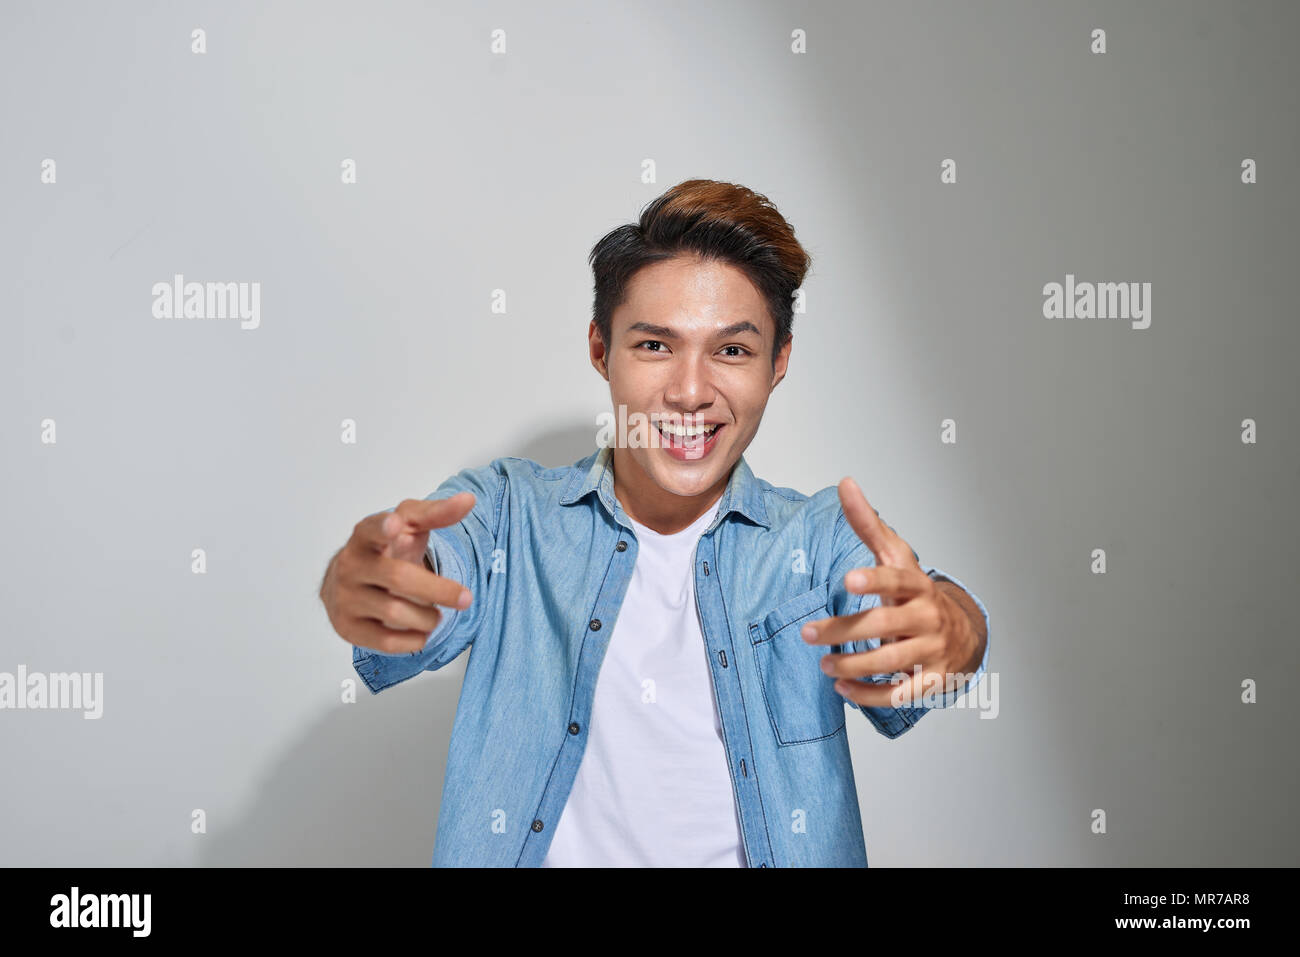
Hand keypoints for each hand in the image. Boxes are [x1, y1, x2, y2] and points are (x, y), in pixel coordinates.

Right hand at [320, 493, 476, 653]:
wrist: (348, 582)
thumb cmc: (386, 549)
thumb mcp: (408, 526)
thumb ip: (436, 513)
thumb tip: (468, 500)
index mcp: (365, 536)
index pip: (371, 529)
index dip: (383, 528)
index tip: (395, 526)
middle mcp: (351, 566)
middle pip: (397, 578)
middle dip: (437, 590)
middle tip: (466, 598)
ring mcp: (345, 597)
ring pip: (394, 613)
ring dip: (427, 617)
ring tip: (435, 615)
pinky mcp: (347, 627)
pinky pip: (386, 641)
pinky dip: (413, 639)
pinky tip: (421, 632)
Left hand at [799, 477, 979, 708]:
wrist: (962, 633)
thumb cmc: (915, 592)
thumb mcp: (896, 557)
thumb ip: (868, 524)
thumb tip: (844, 482)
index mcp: (916, 584)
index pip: (896, 580)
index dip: (874, 580)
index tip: (848, 580)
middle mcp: (927, 616)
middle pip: (884, 625)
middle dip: (844, 631)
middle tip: (808, 634)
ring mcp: (932, 650)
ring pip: (890, 662)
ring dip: (852, 666)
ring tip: (823, 666)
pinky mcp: (932, 680)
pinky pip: (900, 693)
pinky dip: (870, 694)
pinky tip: (844, 689)